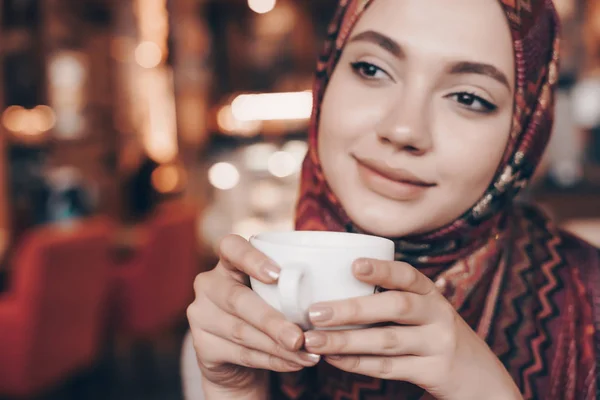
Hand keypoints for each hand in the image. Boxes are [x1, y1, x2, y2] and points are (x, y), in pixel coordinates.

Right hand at [186, 235, 319, 398]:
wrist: (238, 357)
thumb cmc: (267, 310)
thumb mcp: (273, 293)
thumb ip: (290, 285)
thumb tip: (334, 286)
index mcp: (228, 263)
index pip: (230, 247)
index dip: (252, 258)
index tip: (278, 275)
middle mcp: (209, 285)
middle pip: (237, 299)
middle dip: (272, 320)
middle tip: (300, 337)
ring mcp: (201, 315)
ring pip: (241, 331)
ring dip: (278, 346)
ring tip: (307, 354)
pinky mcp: (202, 346)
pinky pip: (241, 354)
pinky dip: (272, 360)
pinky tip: (294, 363)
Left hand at [303, 259, 521, 399]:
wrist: (481, 377)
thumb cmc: (436, 335)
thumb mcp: (426, 311)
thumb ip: (393, 299)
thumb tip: (334, 286)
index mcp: (432, 294)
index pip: (408, 275)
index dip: (382, 269)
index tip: (353, 265)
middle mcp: (438, 314)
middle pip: (395, 306)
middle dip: (352, 309)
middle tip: (315, 312)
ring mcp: (438, 344)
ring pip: (386, 340)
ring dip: (345, 340)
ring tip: (313, 340)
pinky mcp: (434, 372)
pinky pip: (389, 367)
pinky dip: (357, 363)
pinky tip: (333, 359)